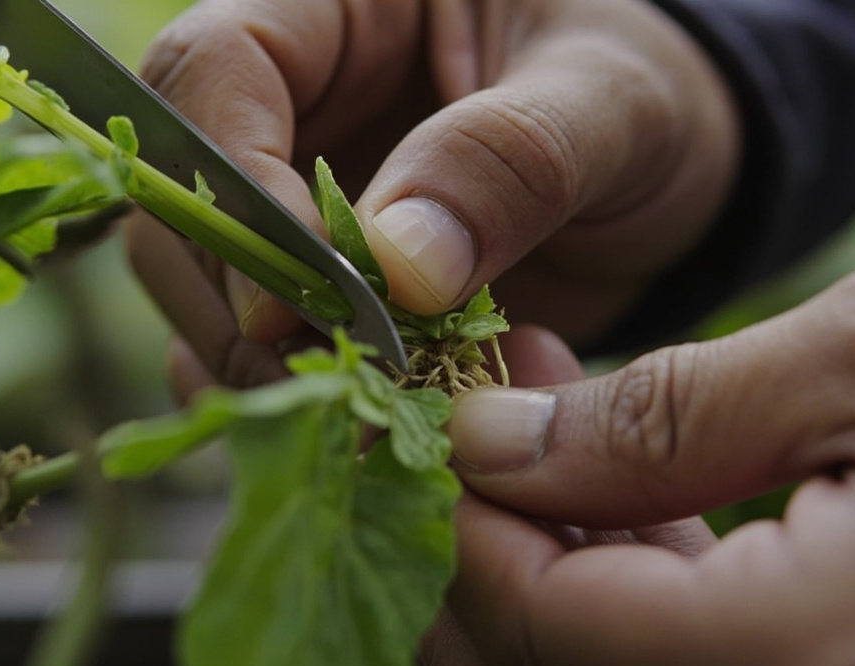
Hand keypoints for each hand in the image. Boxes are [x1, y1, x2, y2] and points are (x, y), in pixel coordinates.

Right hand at [125, 0, 739, 393]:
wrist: (672, 169)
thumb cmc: (649, 91)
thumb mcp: (611, 100)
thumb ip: (508, 160)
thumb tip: (393, 267)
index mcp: (338, 9)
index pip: (215, 71)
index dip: (235, 185)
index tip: (295, 298)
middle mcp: (291, 104)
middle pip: (182, 200)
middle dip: (240, 303)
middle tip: (334, 385)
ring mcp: (295, 203)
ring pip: (202, 289)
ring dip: (263, 369)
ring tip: (360, 425)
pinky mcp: (320, 287)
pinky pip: (262, 348)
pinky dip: (301, 402)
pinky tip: (369, 433)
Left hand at [432, 248, 854, 665]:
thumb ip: (660, 417)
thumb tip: (492, 445)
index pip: (536, 630)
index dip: (457, 522)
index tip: (426, 420)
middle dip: (475, 562)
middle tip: (461, 428)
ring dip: (545, 576)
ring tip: (533, 427)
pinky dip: (634, 606)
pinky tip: (624, 493)